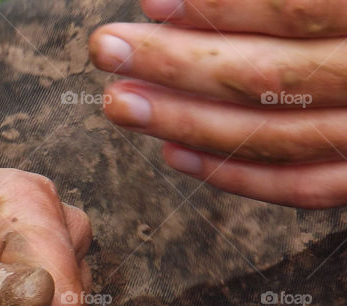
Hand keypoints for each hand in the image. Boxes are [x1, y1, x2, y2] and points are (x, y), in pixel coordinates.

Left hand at [90, 0, 346, 206]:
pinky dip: (232, 174)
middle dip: (176, 65)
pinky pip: (299, 187)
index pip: (297, 10)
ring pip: (270, 137)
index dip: (219, 5)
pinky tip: (172, 153)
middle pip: (267, 77)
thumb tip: (170, 1)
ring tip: (120, 101)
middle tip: (107, 49)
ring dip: (183, 121)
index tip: (152, 2)